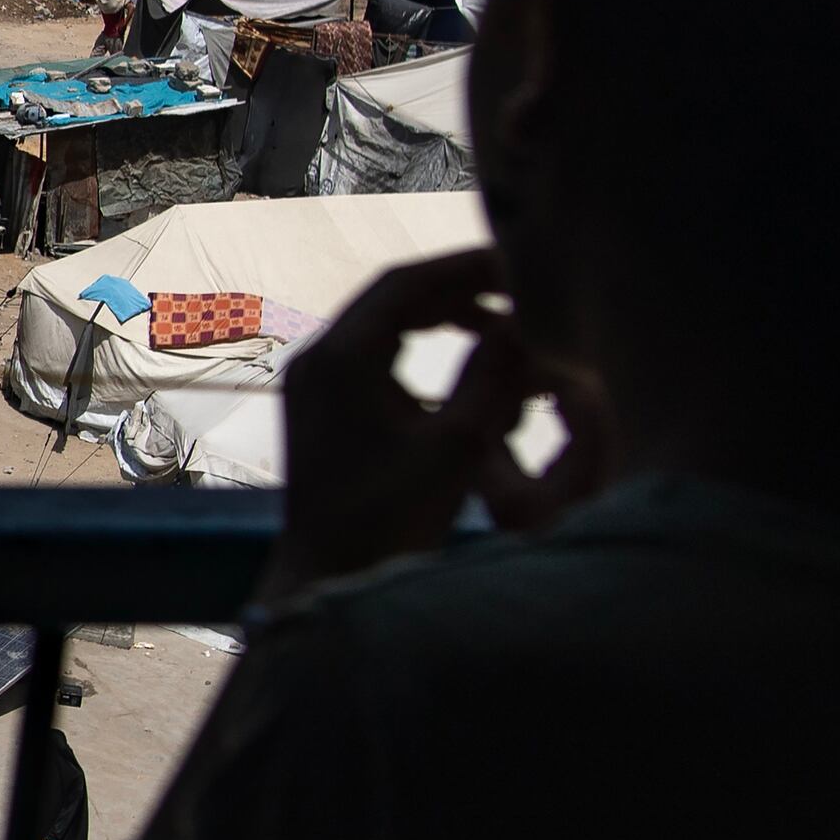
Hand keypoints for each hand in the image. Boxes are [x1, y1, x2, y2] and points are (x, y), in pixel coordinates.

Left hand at [266, 250, 590, 599]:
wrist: (326, 578)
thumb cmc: (388, 521)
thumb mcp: (457, 447)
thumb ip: (493, 377)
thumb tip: (526, 323)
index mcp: (340, 359)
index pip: (406, 282)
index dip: (466, 266)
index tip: (517, 262)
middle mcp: (317, 361)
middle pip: (393, 297)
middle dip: (458, 288)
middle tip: (518, 285)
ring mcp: (313, 384)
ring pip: (383, 324)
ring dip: (441, 317)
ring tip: (503, 322)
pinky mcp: (321, 409)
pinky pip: (374, 355)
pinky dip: (421, 348)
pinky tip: (466, 364)